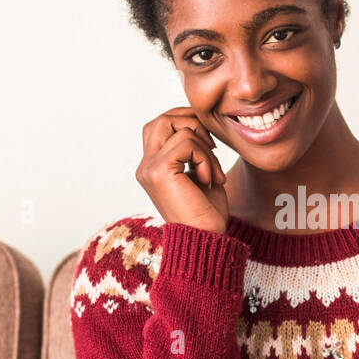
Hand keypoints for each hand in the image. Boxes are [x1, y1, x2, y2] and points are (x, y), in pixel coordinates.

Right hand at [136, 107, 229, 232]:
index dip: (185, 122)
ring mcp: (149, 168)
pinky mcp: (159, 171)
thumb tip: (198, 124)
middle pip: (161, 119)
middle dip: (191, 123)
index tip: (209, 140)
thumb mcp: (200, 173)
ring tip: (212, 173)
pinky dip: (204, 157)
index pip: (160, 126)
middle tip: (212, 147)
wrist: (205, 239)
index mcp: (152, 167)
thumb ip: (194, 149)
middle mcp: (145, 166)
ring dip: (204, 147)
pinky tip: (208, 180)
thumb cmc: (206, 212)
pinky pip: (186, 142)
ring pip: (176, 127)